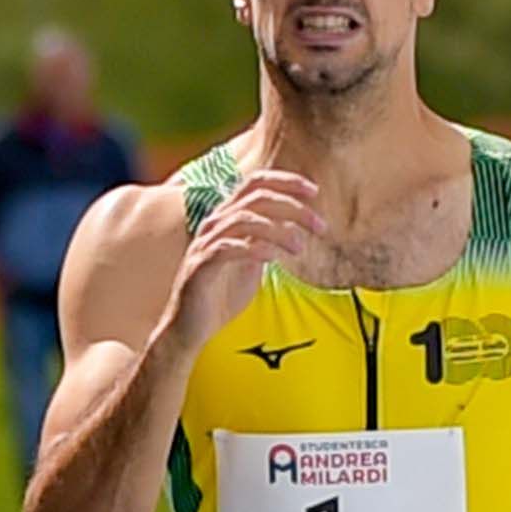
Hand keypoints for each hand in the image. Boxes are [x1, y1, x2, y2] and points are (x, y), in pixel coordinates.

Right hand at [169, 170, 320, 345]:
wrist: (190, 329)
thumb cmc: (222, 296)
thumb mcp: (253, 262)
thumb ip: (269, 240)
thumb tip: (296, 225)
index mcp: (227, 218)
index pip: (255, 183)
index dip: (286, 182)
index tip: (314, 192)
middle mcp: (214, 224)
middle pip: (256, 198)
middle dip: (293, 207)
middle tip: (320, 227)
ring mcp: (205, 244)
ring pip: (244, 220)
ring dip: (279, 230)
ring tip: (299, 248)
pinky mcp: (199, 267)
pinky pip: (227, 248)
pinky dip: (253, 248)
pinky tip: (272, 258)